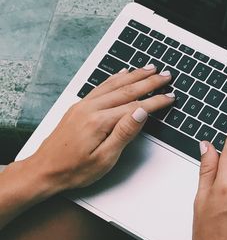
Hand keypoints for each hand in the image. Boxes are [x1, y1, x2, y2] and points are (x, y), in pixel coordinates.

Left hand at [29, 65, 175, 192]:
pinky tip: (122, 73)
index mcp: (99, 121)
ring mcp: (83, 106)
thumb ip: (124, 133)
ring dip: (134, 75)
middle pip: (126, 90)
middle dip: (149, 81)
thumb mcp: (104, 159)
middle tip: (166, 75)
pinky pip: (100, 87)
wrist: (43, 171)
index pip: (135, 106)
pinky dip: (114, 78)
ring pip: (113, 85)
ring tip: (150, 68)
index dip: (155, 101)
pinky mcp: (78, 108)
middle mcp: (90, 108)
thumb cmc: (73, 170)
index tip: (170, 96)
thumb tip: (141, 112)